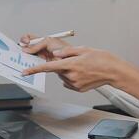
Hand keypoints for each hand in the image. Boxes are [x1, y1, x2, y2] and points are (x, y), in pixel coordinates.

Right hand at [20, 34, 70, 60]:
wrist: (71, 60)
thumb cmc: (63, 49)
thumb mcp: (48, 42)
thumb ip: (36, 45)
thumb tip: (25, 50)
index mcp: (42, 40)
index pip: (29, 37)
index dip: (24, 39)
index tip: (24, 43)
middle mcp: (41, 48)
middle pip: (27, 47)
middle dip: (22, 48)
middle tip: (20, 51)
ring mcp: (41, 56)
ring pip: (29, 56)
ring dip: (25, 57)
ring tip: (23, 58)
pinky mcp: (43, 64)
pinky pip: (34, 64)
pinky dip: (29, 65)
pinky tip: (27, 65)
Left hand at [22, 47, 138, 99]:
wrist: (114, 71)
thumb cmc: (101, 58)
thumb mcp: (84, 49)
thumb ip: (67, 51)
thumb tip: (55, 54)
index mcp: (71, 64)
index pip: (48, 67)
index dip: (35, 69)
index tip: (24, 72)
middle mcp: (71, 76)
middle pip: (58, 70)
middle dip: (62, 65)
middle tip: (76, 60)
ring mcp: (75, 84)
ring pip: (64, 77)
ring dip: (68, 71)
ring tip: (83, 67)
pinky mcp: (79, 89)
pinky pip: (69, 82)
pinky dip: (73, 78)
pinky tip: (84, 74)